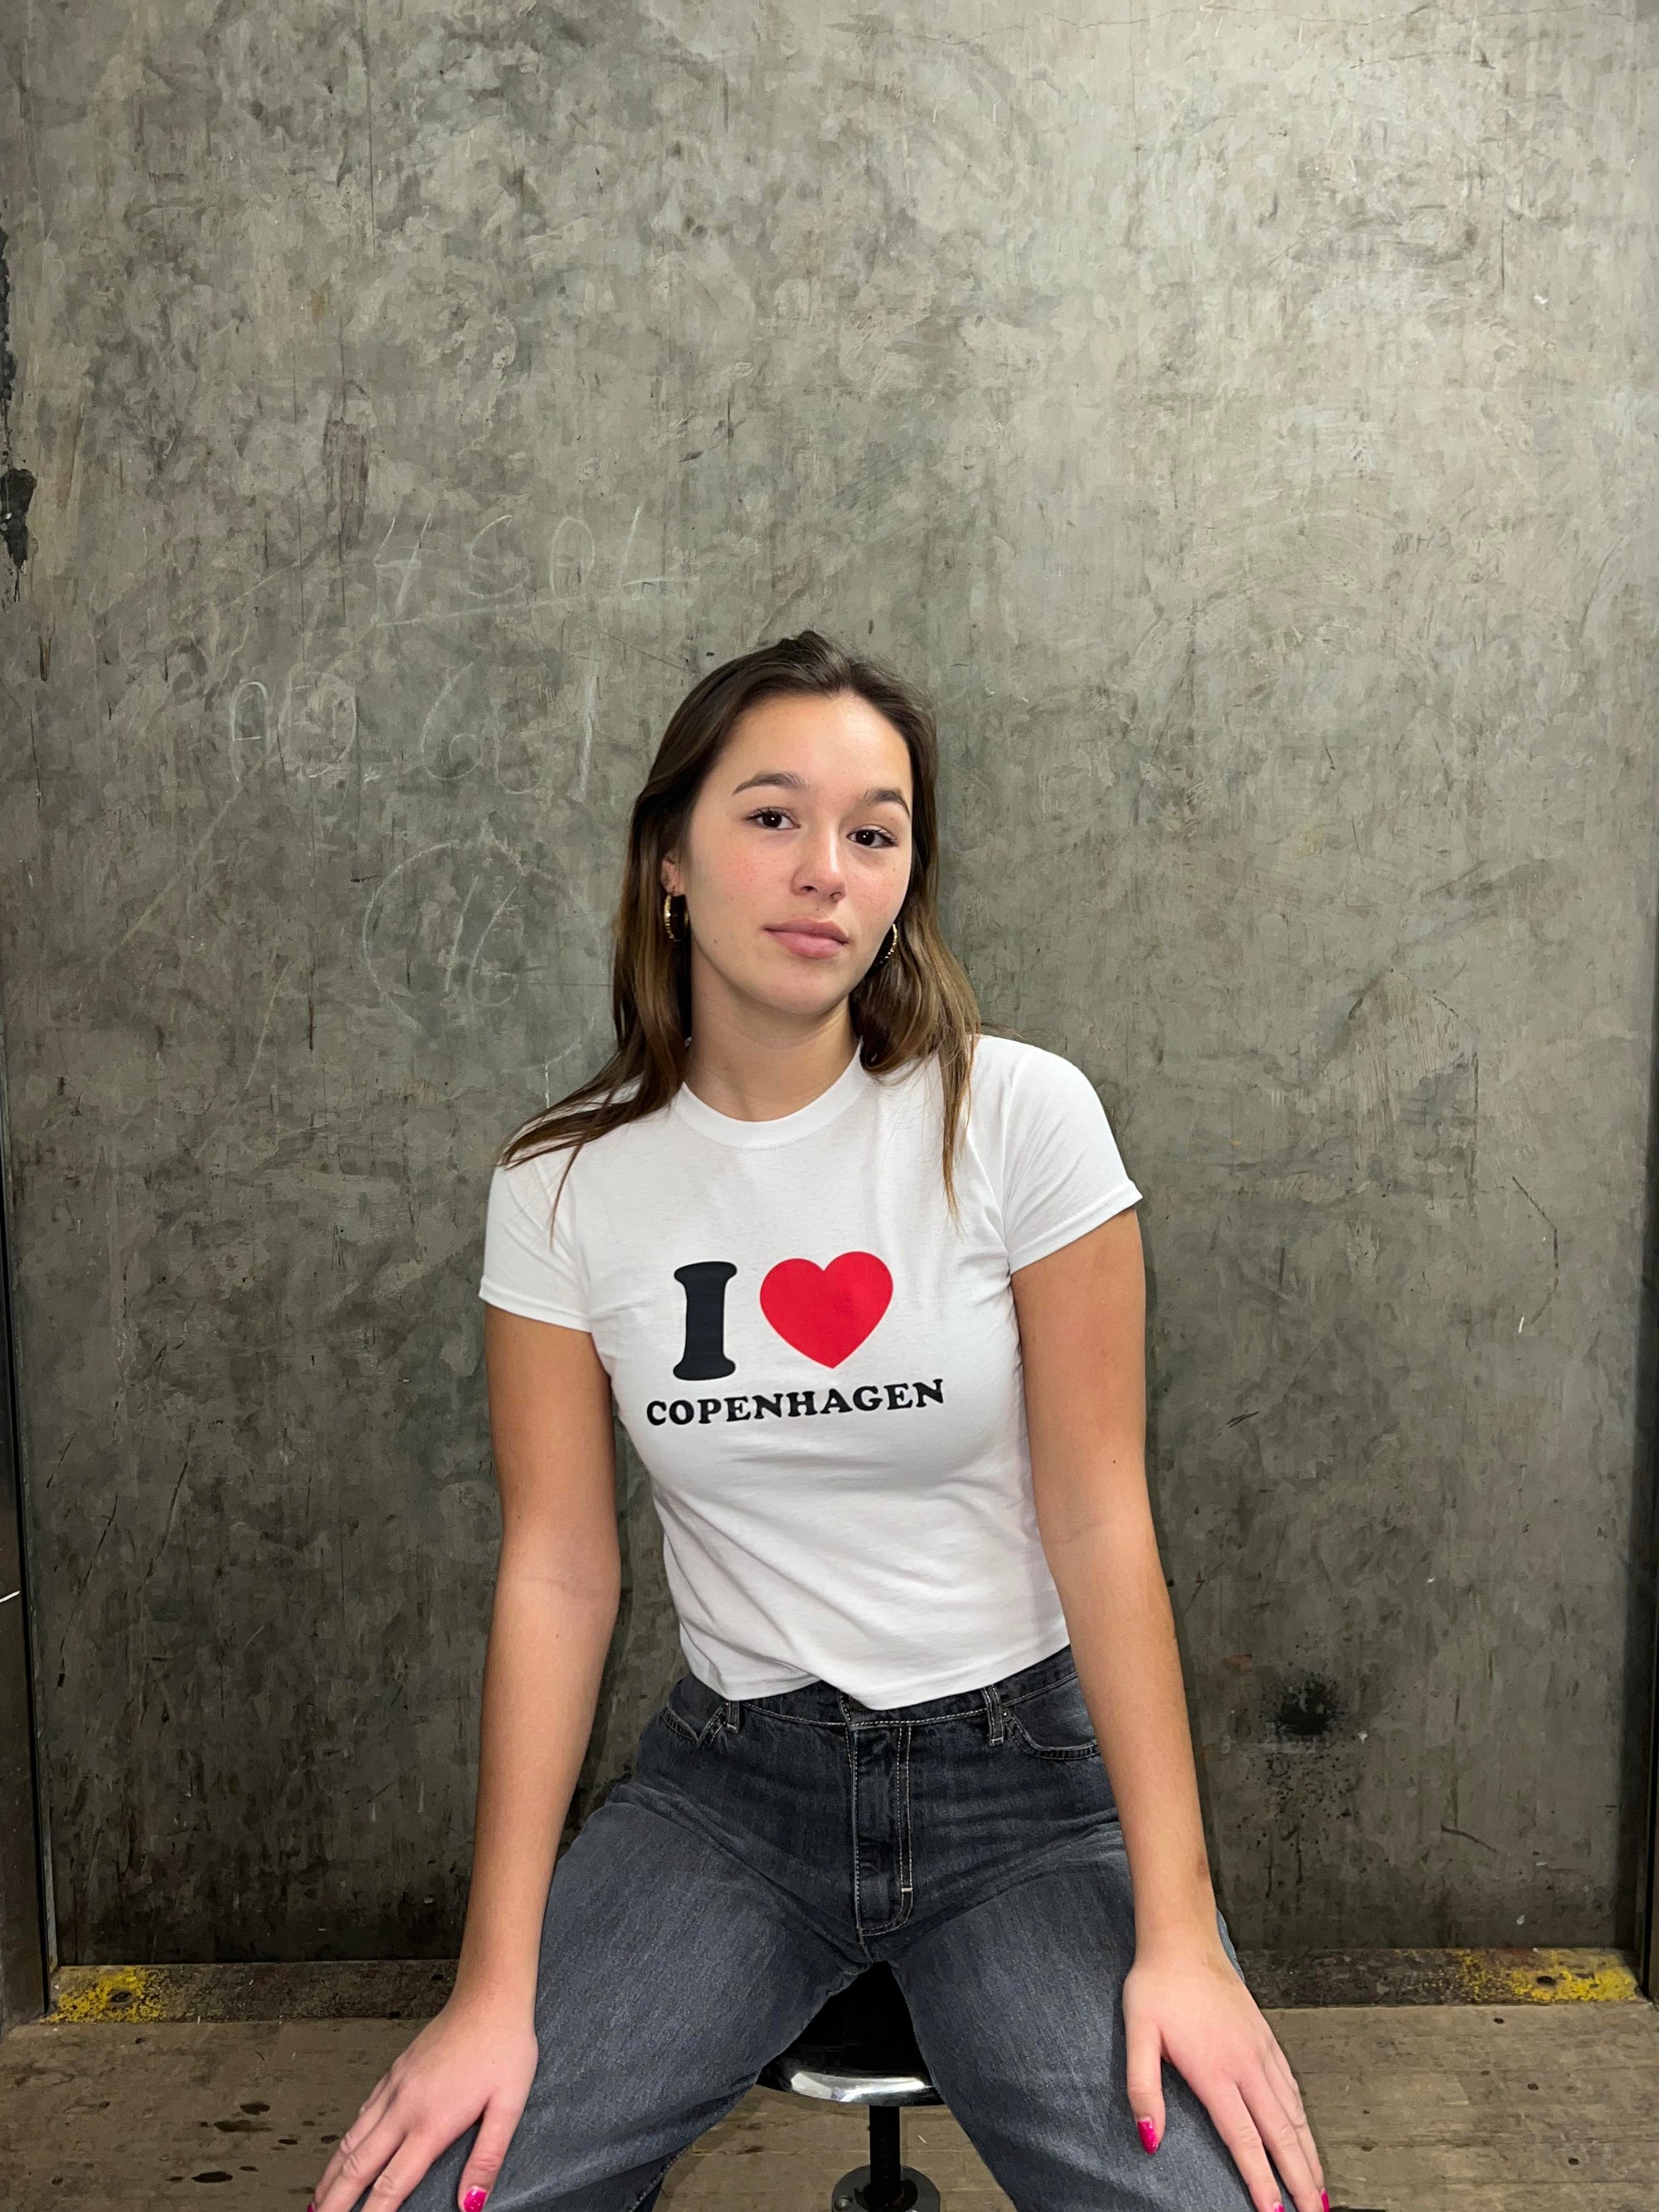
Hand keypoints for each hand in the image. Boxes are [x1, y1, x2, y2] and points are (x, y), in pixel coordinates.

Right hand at [308, 1990, 539, 2211]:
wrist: (489, 1997)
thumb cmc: (503, 2047)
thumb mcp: (509, 2106)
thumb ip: (487, 2159)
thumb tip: (472, 2203)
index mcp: (431, 2122)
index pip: (391, 2185)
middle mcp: (404, 2107)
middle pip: (358, 2167)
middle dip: (334, 2201)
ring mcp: (395, 2087)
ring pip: (351, 2140)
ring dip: (331, 2174)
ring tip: (318, 2200)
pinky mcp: (395, 2072)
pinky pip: (362, 2114)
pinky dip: (346, 2140)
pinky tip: (344, 2150)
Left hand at [1122, 1934, 1326, 2211]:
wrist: (1182, 1939)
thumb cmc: (1155, 1987)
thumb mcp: (1137, 2034)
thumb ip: (1142, 2089)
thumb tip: (1150, 2140)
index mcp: (1215, 2070)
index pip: (1244, 2140)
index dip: (1262, 2182)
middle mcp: (1246, 2064)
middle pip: (1281, 2134)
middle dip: (1299, 2179)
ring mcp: (1260, 2049)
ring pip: (1293, 2112)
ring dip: (1307, 2153)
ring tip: (1318, 2188)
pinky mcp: (1265, 2036)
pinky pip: (1290, 2086)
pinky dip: (1303, 2117)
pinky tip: (1305, 2132)